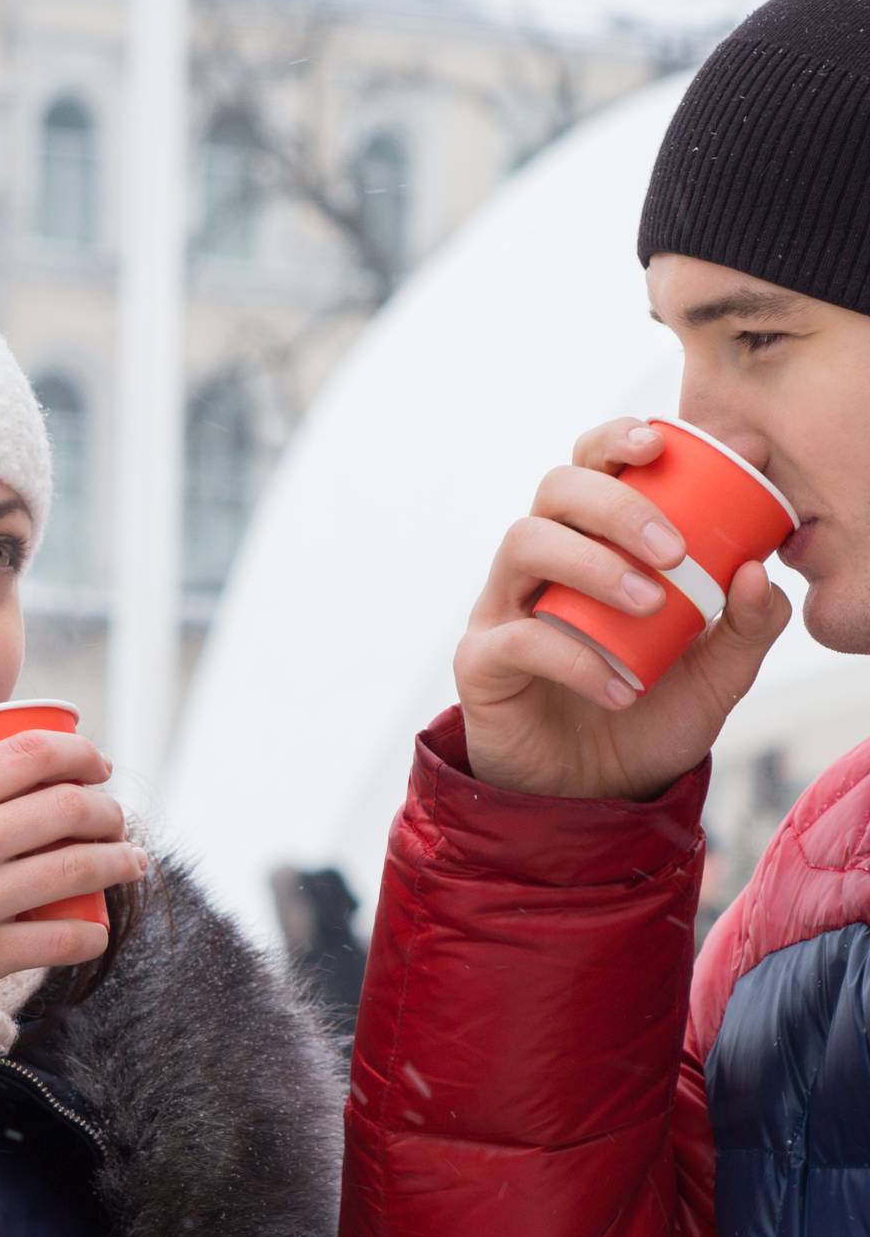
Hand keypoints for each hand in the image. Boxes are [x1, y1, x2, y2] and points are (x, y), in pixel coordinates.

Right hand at [0, 731, 146, 987]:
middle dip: (108, 809)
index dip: (78, 751)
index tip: (94, 762)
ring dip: (119, 861)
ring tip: (131, 860)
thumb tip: (3, 782)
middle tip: (115, 816)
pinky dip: (90, 934)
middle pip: (67, 808)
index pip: (30, 753)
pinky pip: (62, 940)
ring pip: (78, 868)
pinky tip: (96, 929)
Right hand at [457, 417, 792, 801]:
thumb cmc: (648, 717)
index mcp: (591, 543)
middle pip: (555, 488)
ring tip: (648, 607)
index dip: (616, 440)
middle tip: (674, 551)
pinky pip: (514, 639)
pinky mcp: (480, 663)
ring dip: (591, 564)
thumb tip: (756, 572)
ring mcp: (503, 608)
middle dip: (616, 503)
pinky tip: (618, 689)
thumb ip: (745, 626)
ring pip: (524, 542)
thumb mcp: (717, 674)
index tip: (662, 445)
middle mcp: (540, 564)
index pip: (591, 466)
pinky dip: (572, 659)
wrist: (594, 797)